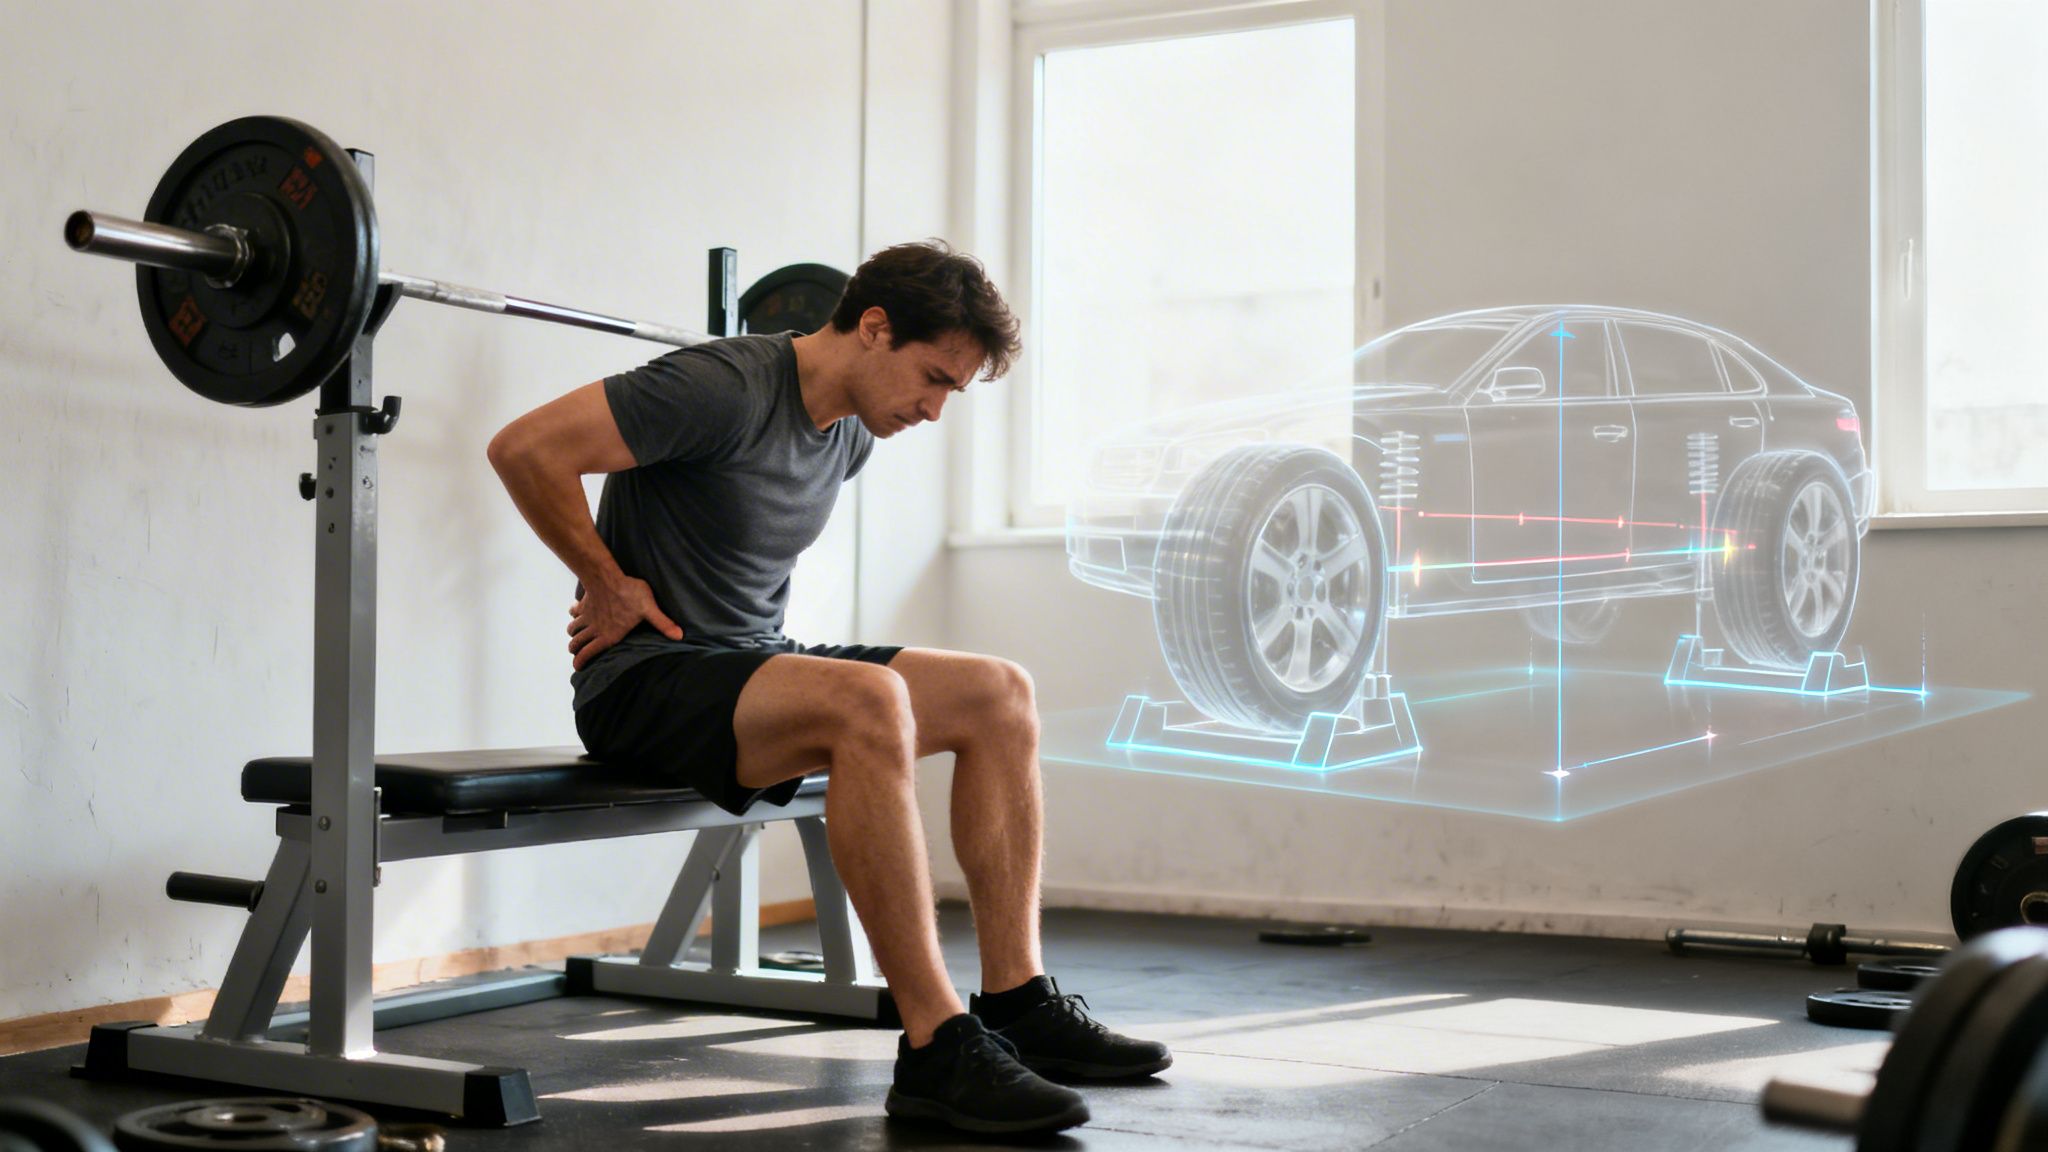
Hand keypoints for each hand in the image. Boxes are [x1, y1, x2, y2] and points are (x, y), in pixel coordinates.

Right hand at [568, 576, 682, 669]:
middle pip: (575, 644)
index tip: (579, 667)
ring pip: (572, 629)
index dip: (580, 662)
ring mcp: (587, 616)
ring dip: (574, 634)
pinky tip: (578, 613)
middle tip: (577, 652)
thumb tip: (680, 636)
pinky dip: (574, 615)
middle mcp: (594, 628)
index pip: (587, 654)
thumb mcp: (649, 609)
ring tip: (577, 636)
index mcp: (608, 636)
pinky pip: (573, 612)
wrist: (608, 575)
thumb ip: (663, 623)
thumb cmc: (629, 593)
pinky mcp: (583, 604)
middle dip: (575, 649)